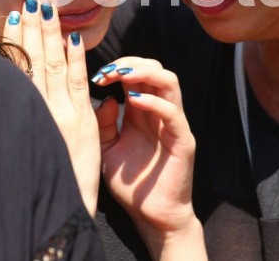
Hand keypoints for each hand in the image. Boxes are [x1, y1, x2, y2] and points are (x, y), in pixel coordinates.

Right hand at [3, 0, 100, 216]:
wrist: (61, 208)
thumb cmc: (44, 177)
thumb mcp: (29, 141)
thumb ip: (27, 111)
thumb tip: (15, 84)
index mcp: (26, 113)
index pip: (20, 68)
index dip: (18, 41)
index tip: (15, 17)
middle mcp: (38, 109)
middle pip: (33, 61)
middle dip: (32, 29)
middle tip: (30, 1)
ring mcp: (59, 113)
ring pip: (51, 66)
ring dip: (49, 35)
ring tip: (46, 9)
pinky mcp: (79, 122)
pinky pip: (75, 84)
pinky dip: (74, 59)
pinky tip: (73, 38)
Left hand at [92, 58, 204, 258]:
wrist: (151, 216)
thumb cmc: (130, 184)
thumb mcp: (107, 149)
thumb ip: (103, 124)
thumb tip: (105, 98)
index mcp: (141, 111)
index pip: (136, 74)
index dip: (117, 68)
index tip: (96, 75)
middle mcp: (159, 112)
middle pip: (154, 69)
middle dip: (130, 63)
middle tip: (108, 71)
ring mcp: (173, 124)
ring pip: (169, 82)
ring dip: (145, 73)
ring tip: (122, 76)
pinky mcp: (182, 140)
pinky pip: (173, 113)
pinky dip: (155, 102)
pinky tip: (134, 101)